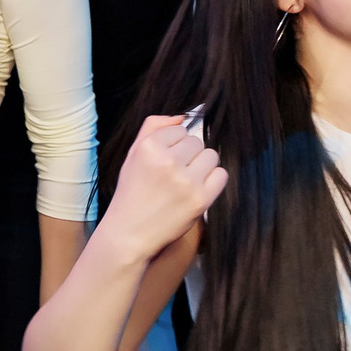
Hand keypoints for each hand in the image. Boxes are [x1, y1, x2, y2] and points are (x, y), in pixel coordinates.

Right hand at [103, 115, 228, 263]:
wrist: (129, 233)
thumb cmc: (132, 192)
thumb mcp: (132, 155)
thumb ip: (153, 128)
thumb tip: (181, 117)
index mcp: (148, 147)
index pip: (179, 130)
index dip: (173, 145)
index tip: (163, 162)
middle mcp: (167, 161)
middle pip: (197, 142)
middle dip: (188, 156)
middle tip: (174, 175)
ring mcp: (186, 181)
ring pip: (211, 156)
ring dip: (202, 167)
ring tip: (186, 181)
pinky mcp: (200, 199)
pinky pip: (221, 175)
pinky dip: (213, 181)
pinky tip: (197, 190)